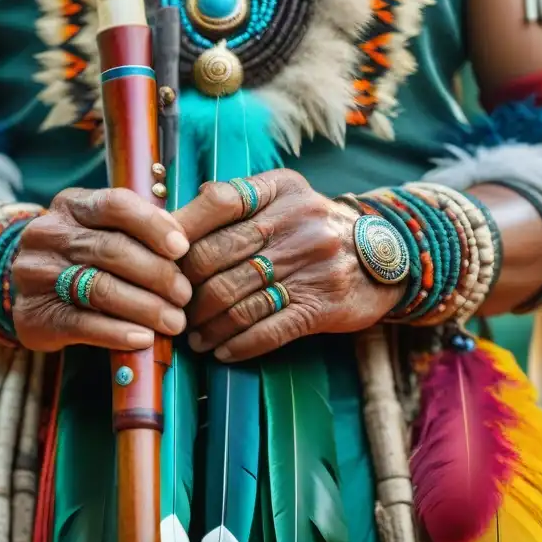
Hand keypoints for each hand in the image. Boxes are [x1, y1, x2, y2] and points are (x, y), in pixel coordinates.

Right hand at [12, 188, 191, 352]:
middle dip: (157, 274)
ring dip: (145, 307)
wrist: (22, 290)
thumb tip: (183, 241)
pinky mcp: (35, 314)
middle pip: (111, 250)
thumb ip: (137, 231)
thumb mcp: (101, 230)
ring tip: (174, 321)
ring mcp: (37, 274)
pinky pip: (83, 323)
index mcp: (71, 205)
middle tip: (185, 295)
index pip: (115, 205)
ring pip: (100, 288)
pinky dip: (118, 332)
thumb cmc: (81, 257)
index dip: (153, 226)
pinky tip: (144, 338)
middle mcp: (48, 234)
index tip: (182, 248)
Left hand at [175, 169, 404, 361]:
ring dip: (206, 325)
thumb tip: (171, 218)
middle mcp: (296, 222)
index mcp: (280, 190)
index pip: (218, 201)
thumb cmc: (313, 229)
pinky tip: (223, 352)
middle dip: (184, 289)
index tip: (158, 257)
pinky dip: (239, 345)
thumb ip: (235, 201)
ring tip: (192, 337)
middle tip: (168, 308)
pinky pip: (268, 329)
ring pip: (237, 300)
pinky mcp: (323, 304)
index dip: (180, 231)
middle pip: (217, 257)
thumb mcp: (284, 198)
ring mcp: (311, 265)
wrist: (384, 258)